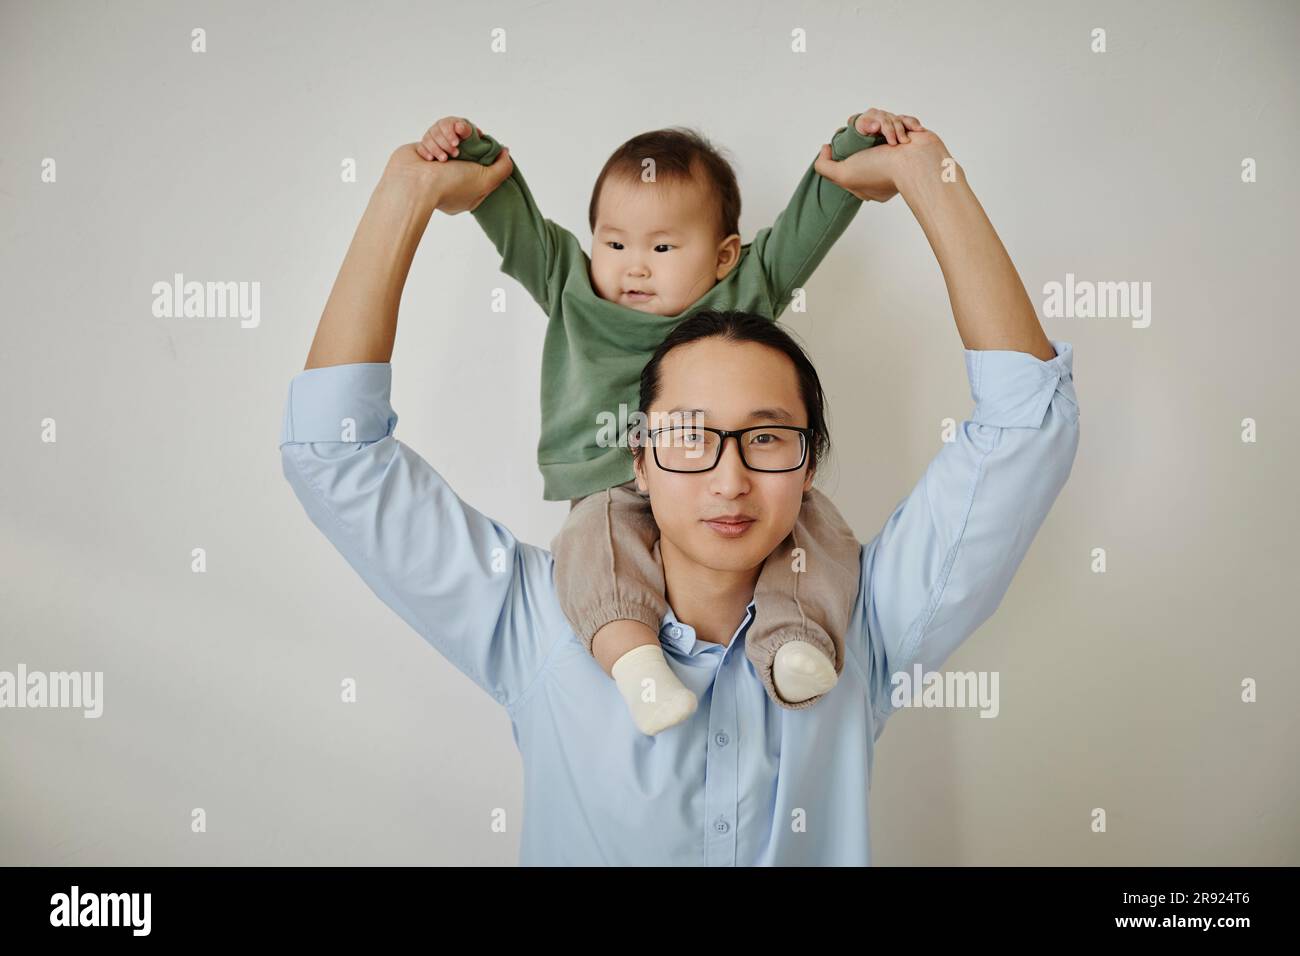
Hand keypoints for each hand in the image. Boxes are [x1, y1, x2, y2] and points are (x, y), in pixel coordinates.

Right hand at [382, 142, 512, 214]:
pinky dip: (429, 145)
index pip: (480, 164)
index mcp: (467, 189)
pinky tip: (428, 157)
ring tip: (443, 156)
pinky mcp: (419, 156)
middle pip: (462, 147)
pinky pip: (428, 140)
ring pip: (444, 140)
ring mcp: (433, 168)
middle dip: (459, 144)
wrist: (413, 183)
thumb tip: (506, 152)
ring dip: (443, 144)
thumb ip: (502, 168)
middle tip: (457, 147)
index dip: (481, 150)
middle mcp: (450, 179)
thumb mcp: (486, 180)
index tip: (480, 140)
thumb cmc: (449, 185)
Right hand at [416, 116, 478, 161]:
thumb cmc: (462, 137)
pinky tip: (431, 159)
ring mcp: (428, 137)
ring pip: (428, 141)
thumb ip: (464, 129)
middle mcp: (435, 129)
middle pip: (436, 134)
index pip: (445, 126)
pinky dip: (424, 153)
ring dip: (436, 150)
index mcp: (446, 123)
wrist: (457, 144)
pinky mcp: (424, 146)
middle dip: (445, 145)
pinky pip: (420, 148)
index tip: (456, 143)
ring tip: (445, 159)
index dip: (450, 135)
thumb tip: (459, 127)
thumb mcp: (466, 132)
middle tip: (456, 154)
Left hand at [815, 109, 945, 202]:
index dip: (852, 146)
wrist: (918, 163)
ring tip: (895, 140)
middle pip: (869, 132)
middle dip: (872, 126)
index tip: (852, 143)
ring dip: (890, 126)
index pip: (853, 156)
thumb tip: (825, 149)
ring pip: (886, 123)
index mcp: (869, 178)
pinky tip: (909, 133)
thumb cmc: (881, 170)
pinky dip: (906, 123)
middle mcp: (884, 164)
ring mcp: (900, 150)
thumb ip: (825, 166)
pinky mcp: (913, 137)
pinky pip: (904, 120)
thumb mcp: (843, 175)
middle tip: (874, 132)